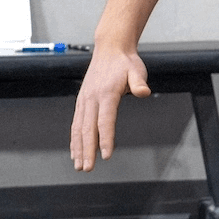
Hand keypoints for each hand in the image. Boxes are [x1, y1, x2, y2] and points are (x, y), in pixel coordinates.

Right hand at [71, 47, 150, 171]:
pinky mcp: (81, 101)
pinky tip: (75, 152)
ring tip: (79, 165)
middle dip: (87, 150)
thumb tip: (144, 92)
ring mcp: (84, 100)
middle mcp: (91, 98)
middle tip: (88, 168)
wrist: (110, 49)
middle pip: (88, 129)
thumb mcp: (137, 70)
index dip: (105, 139)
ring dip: (78, 148)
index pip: (105, 121)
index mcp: (106, 93)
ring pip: (78, 128)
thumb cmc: (125, 62)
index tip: (106, 155)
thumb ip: (139, 82)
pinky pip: (76, 123)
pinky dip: (74, 139)